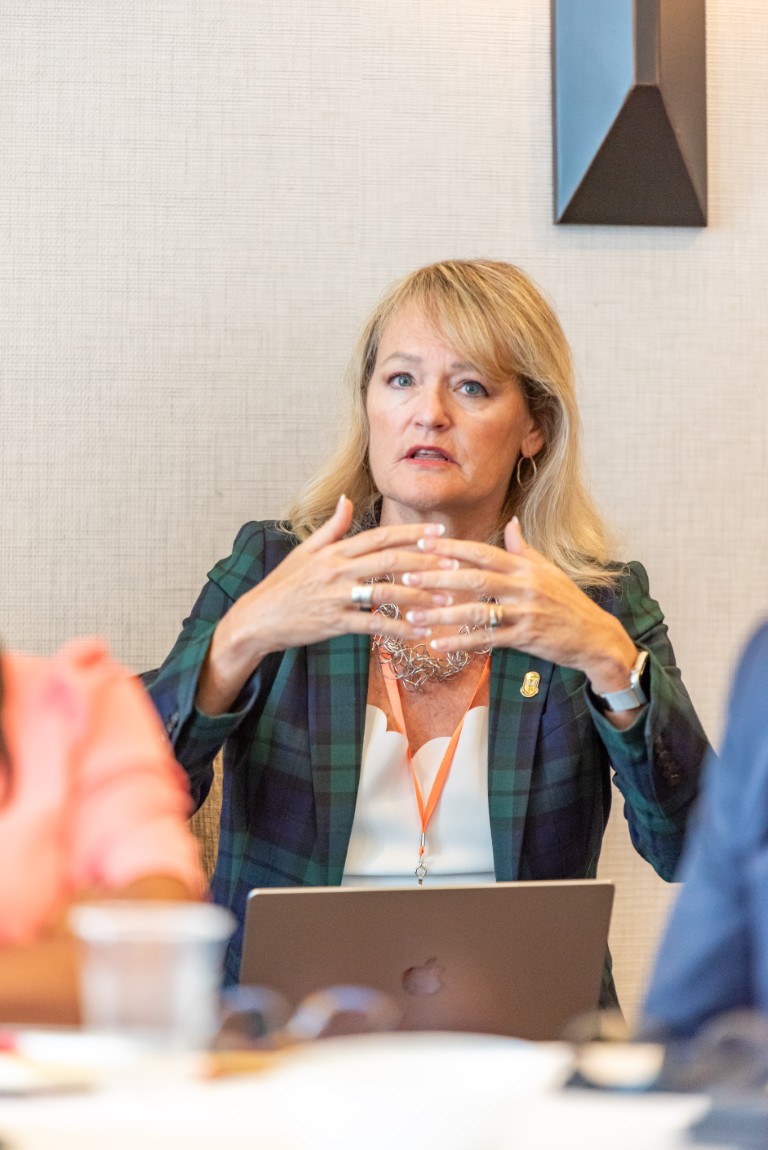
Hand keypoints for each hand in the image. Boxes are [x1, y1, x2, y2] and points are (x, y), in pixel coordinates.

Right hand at [197, 497, 455, 713]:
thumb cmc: (283, 585)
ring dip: (419, 595)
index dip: (412, 533)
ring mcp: (336, 596)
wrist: (257, 618)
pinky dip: (398, 628)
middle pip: (389, 560)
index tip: (440, 532)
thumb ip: (332, 527)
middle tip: (455, 563)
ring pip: (385, 592)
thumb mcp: (305, 551)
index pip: (381, 536)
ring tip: (447, 599)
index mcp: (335, 551)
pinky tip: (420, 631)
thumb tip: (347, 499)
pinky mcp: (333, 622)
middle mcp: (337, 570)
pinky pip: (372, 625)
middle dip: (425, 561)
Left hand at [400, 517, 637, 695]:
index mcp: (525, 567)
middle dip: (438, 576)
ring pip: (477, 610)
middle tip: (406, 575)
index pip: (482, 552)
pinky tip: (438, 644)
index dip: (452, 547)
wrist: (595, 637)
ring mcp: (525, 612)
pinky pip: (487, 640)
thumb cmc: (568, 603)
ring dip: (442, 613)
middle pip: (474, 577)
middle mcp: (524, 586)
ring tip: (414, 614)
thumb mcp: (549, 571)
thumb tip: (511, 522)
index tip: (423, 543)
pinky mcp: (525, 638)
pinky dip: (460, 642)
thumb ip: (524, 549)